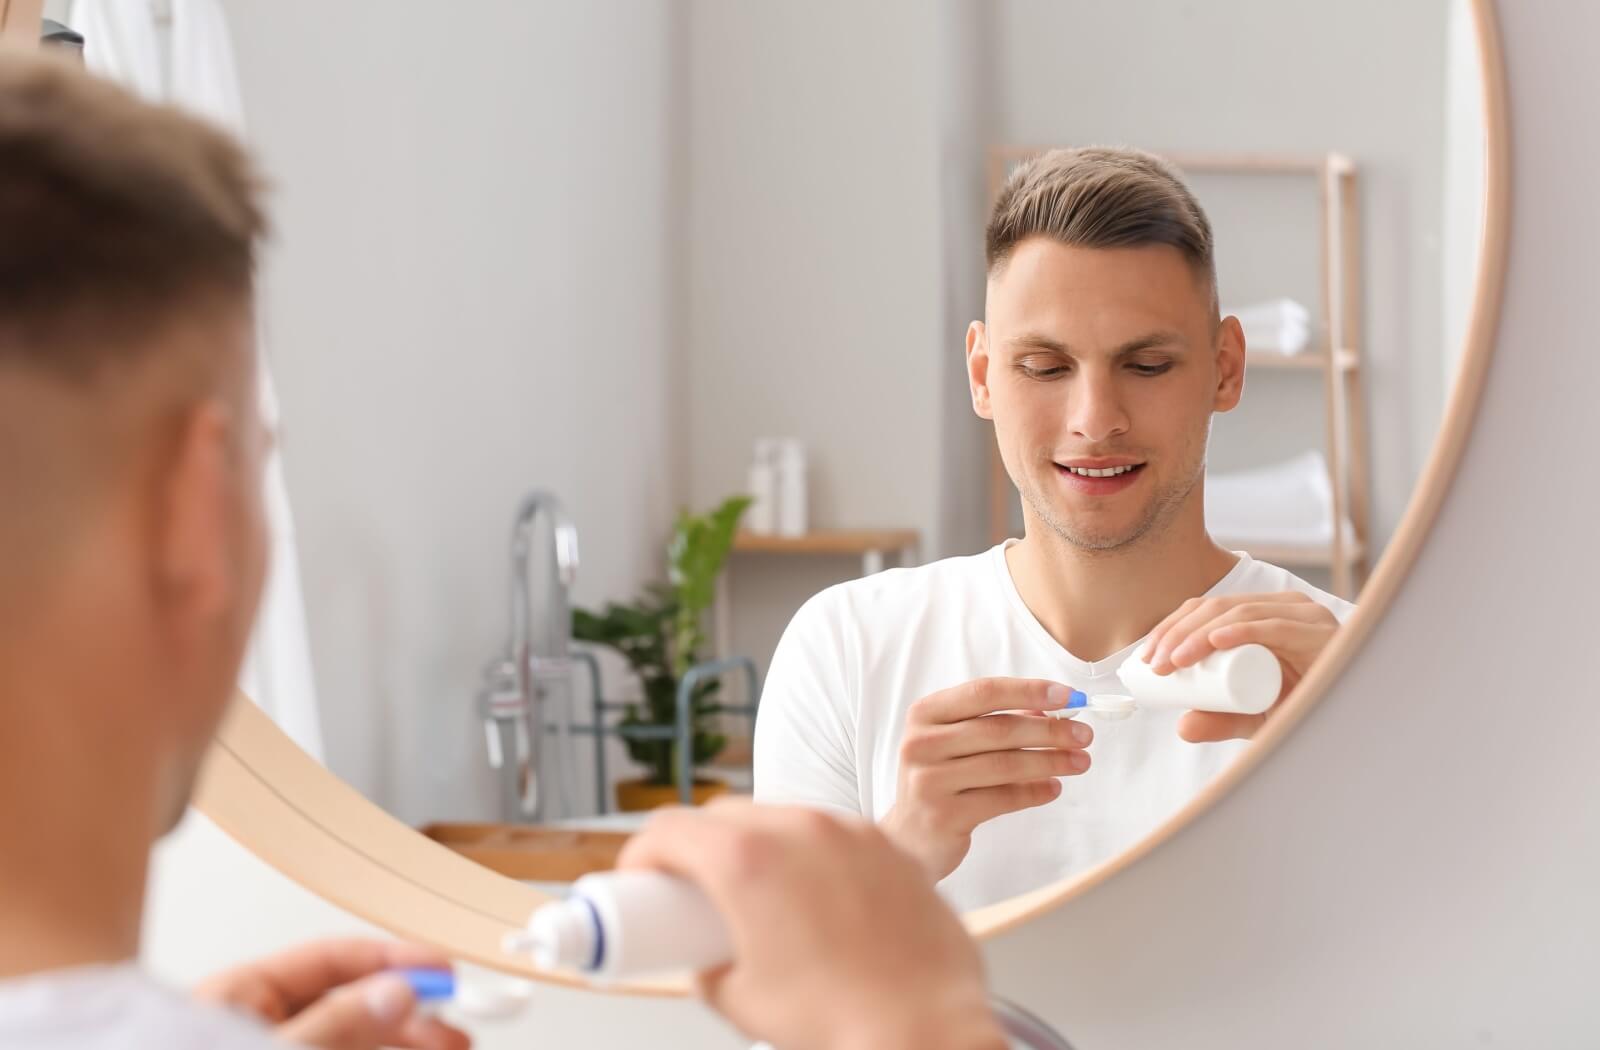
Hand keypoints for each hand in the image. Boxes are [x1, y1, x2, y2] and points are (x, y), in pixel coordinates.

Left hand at [193, 938, 470, 1049]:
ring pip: (353, 1048)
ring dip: (402, 1048)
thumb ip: (336, 1026)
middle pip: (350, 1008)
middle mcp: (257, 1030)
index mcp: (239, 1000)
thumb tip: (394, 993)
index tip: (443, 972)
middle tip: (454, 1033)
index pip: (330, 961)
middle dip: (408, 1018)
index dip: (393, 960)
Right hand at [617, 800, 1006, 1049]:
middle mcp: (799, 830)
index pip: (669, 830)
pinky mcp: (889, 847)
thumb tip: (709, 959)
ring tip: (761, 896)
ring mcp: (849, 832)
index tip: (641, 877)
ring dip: (758, 844)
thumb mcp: (741, 1001)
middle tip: (692, 890)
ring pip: (781, 816)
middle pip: (723, 814)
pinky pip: (834, 833)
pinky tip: (817, 898)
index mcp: (748, 861)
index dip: (642, 855)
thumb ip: (709, 967)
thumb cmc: (844, 1021)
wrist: (926, 1031)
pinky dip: (812, 855)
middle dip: (698, 847)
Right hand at [881, 678, 1092, 879]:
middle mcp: (921, 743)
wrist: (908, 838)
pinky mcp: (944, 814)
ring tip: (1080, 762)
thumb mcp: (957, 742)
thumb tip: (1050, 710)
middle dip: (1050, 731)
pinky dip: (1034, 792)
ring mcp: (930, 780)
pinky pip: (1002, 798)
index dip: (1029, 691)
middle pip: (999, 729)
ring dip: (1050, 762)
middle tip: (1085, 734)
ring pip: (1004, 765)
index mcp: (925, 714)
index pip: (984, 692)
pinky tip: (1054, 788)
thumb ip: (996, 722)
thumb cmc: (939, 779)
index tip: (1069, 696)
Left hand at [1140, 591, 1340, 742]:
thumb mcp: (1254, 716)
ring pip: (1238, 614)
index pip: (1206, 610)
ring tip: (1175, 661)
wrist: (1355, 718)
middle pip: (1216, 609)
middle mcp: (1282, 608)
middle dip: (1178, 634)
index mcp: (1262, 615)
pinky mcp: (1318, 631)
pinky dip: (1242, 631)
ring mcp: (1302, 616)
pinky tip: (1215, 641)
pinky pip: (1274, 626)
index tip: (1148, 658)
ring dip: (1199, 636)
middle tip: (1157, 665)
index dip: (1172, 628)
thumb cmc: (1306, 706)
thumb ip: (1221, 720)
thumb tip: (1182, 727)